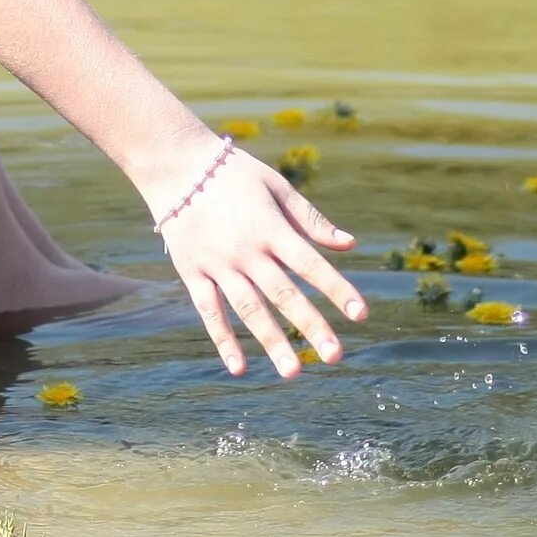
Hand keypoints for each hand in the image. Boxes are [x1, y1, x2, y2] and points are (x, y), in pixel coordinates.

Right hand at [149, 141, 366, 377]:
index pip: (311, 264)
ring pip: (249, 310)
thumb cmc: (232, 173)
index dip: (338, 289)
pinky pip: (209, 312)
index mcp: (271, 228)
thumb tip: (349, 244)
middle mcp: (246, 251)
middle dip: (311, 326)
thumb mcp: (276, 185)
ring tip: (293, 372)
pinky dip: (223, 340)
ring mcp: (217, 265)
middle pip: (283, 294)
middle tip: (335, 357)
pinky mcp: (192, 273)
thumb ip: (310, 219)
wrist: (174, 164)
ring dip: (272, 342)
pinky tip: (240, 368)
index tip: (361, 315)